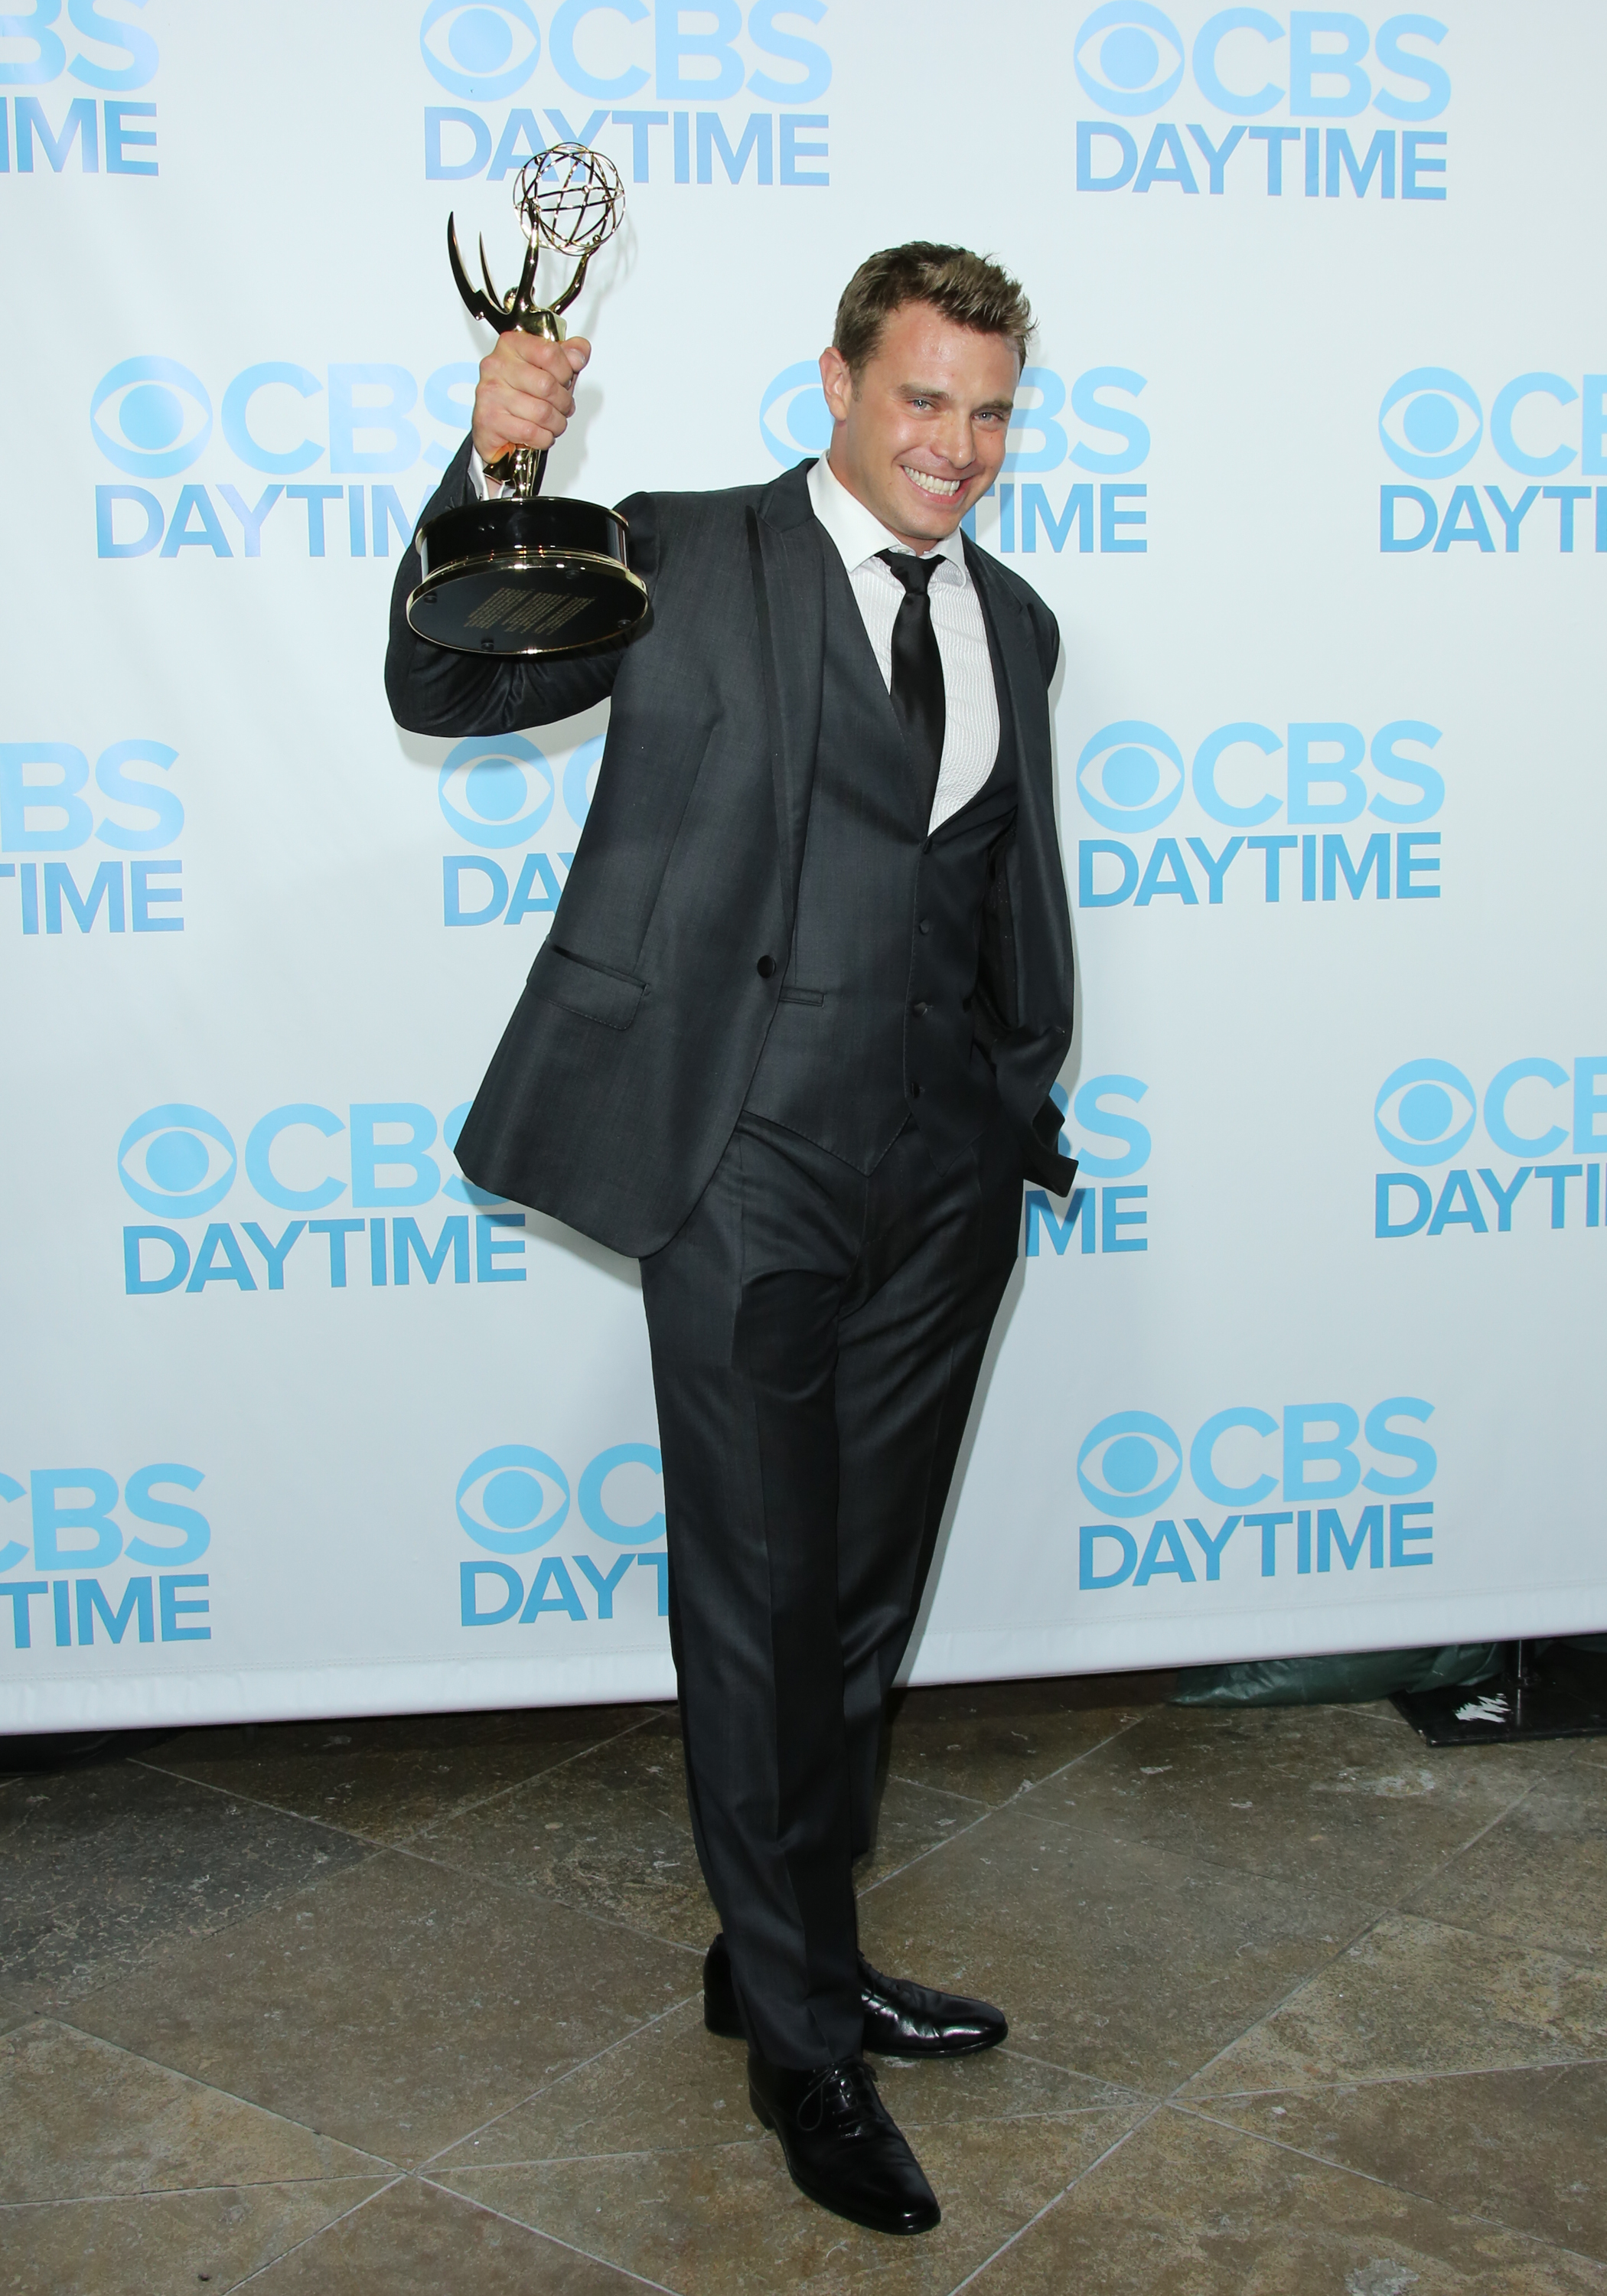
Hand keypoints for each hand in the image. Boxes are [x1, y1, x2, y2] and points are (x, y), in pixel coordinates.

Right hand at [473, 332, 589, 466]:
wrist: (493, 425)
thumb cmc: (520, 394)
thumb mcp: (547, 368)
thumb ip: (566, 357)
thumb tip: (579, 355)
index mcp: (512, 345)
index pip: (550, 352)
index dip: (566, 372)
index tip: (565, 380)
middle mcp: (498, 366)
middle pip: (547, 385)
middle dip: (564, 402)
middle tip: (563, 407)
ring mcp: (491, 393)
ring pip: (542, 412)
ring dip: (556, 424)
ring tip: (553, 423)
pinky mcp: (489, 420)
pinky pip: (531, 432)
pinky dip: (544, 438)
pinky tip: (540, 433)